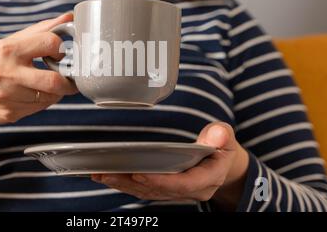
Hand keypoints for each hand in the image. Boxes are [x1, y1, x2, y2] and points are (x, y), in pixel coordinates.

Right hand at [0, 13, 77, 159]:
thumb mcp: (10, 43)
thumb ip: (41, 30)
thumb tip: (68, 17)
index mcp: (7, 49)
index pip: (50, 43)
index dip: (61, 49)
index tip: (60, 54)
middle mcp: (5, 73)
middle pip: (54, 80)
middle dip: (68, 82)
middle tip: (69, 78)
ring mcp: (7, 96)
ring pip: (51, 96)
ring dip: (56, 92)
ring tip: (48, 85)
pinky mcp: (10, 112)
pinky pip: (41, 107)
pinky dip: (45, 101)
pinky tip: (35, 95)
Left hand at [91, 122, 249, 209]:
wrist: (223, 164)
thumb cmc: (221, 148)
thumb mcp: (226, 138)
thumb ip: (221, 135)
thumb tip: (217, 134)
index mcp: (207, 179)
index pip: (183, 184)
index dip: (161, 181)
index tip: (139, 174)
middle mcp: (192, 190)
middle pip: (159, 190)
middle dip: (131, 183)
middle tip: (107, 173)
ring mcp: (178, 192)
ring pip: (148, 192)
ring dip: (123, 185)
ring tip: (101, 174)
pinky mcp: (167, 189)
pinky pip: (146, 190)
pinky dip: (126, 184)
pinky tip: (109, 176)